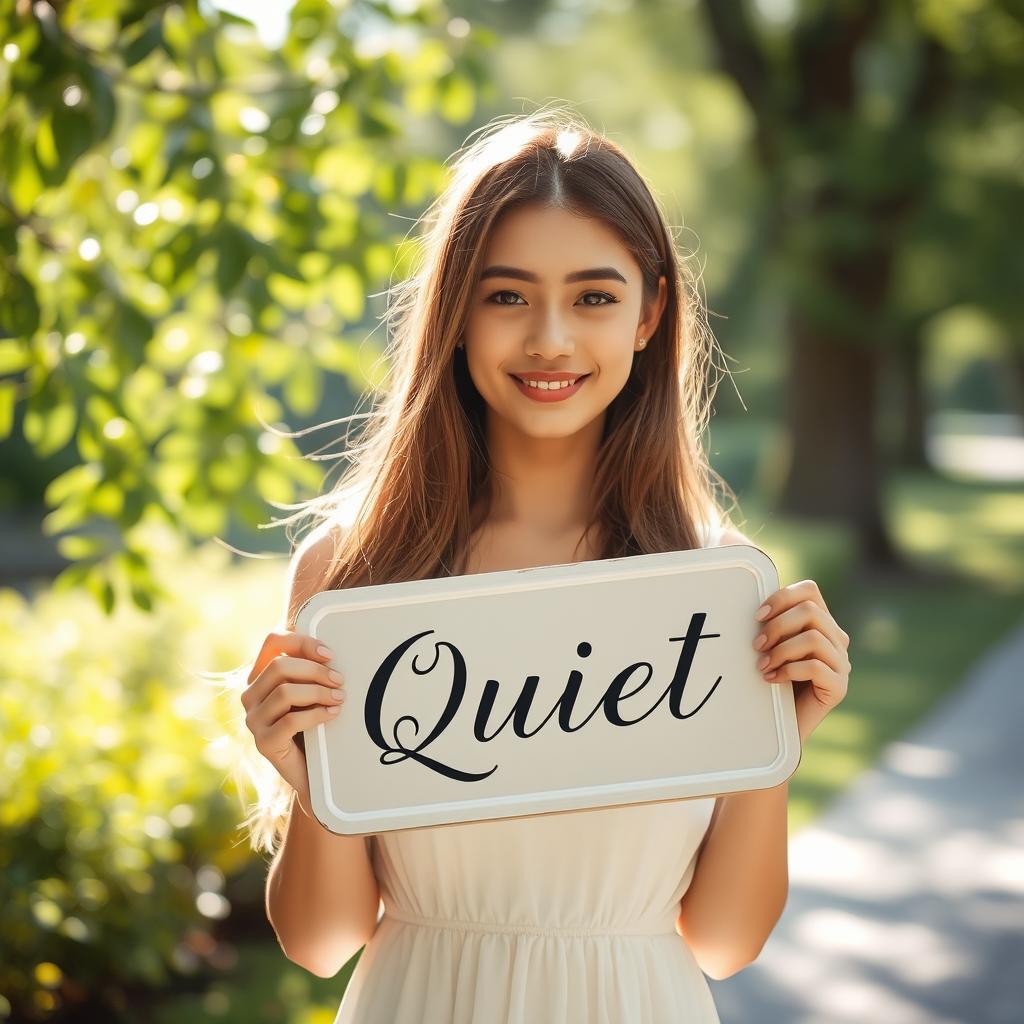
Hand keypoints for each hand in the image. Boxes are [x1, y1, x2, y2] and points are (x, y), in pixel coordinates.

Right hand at [240, 631, 346, 818]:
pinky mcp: (264, 743)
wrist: (312, 772)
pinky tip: (332, 714)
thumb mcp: (310, 691)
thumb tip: (329, 654)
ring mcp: (253, 720)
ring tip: (339, 698)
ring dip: (318, 692)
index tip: (329, 654)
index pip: (271, 642)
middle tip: (340, 681)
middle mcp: (250, 696)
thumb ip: (310, 671)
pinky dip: (316, 714)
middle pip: (279, 666)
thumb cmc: (313, 724)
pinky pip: (291, 720)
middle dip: (315, 670)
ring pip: (285, 692)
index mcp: (259, 676)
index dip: (301, 642)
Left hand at [752, 579, 850, 742]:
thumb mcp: (770, 646)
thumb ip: (772, 624)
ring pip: (813, 638)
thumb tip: (755, 607)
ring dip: (781, 650)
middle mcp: (837, 640)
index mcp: (821, 623)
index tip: (757, 615)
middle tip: (757, 645)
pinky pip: (815, 667)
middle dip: (777, 626)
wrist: (779, 726)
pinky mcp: (839, 687)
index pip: (810, 591)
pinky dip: (788, 670)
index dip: (782, 597)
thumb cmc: (772, 681)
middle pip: (810, 611)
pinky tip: (772, 679)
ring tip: (763, 665)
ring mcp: (842, 664)